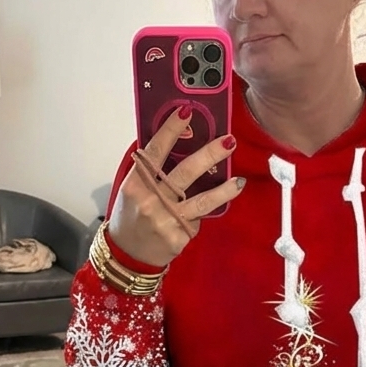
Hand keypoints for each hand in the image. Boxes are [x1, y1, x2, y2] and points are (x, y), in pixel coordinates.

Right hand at [108, 106, 245, 268]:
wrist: (126, 255)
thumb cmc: (130, 217)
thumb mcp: (132, 190)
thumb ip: (151, 171)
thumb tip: (178, 142)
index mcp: (136, 183)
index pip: (155, 151)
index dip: (171, 129)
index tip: (187, 111)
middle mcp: (151, 201)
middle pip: (185, 173)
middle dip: (209, 155)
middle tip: (228, 141)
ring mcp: (165, 221)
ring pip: (201, 202)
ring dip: (223, 190)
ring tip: (239, 181)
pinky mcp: (178, 239)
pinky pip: (197, 221)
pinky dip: (201, 215)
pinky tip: (204, 213)